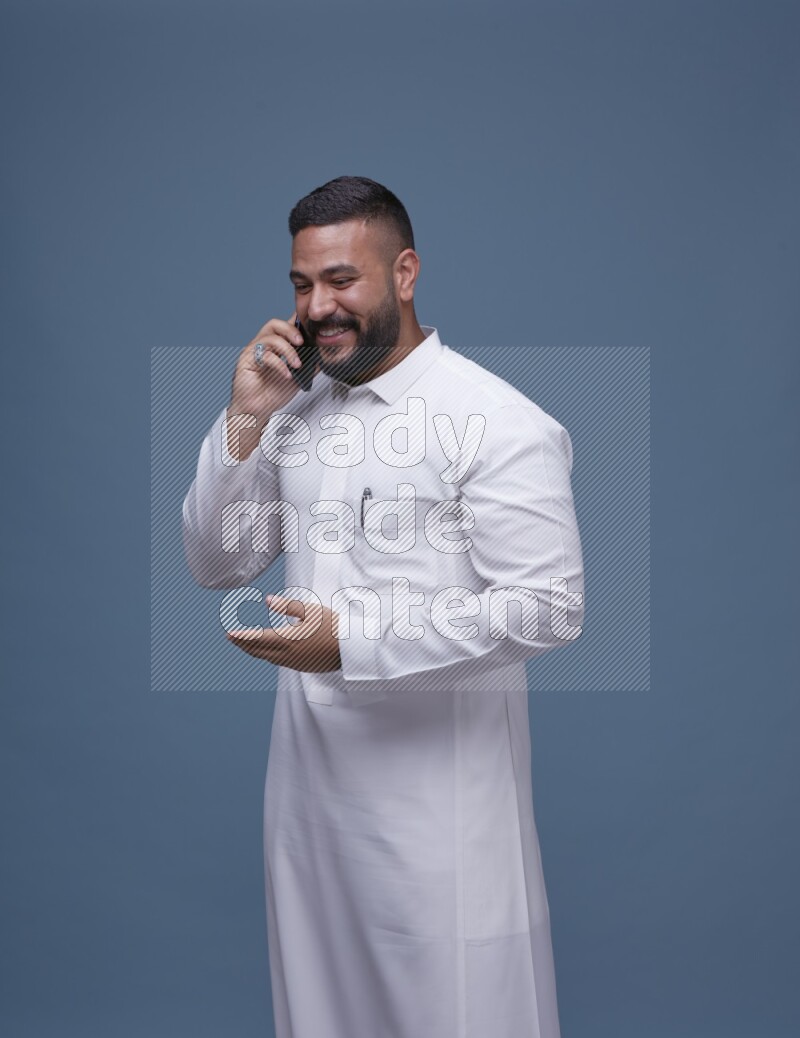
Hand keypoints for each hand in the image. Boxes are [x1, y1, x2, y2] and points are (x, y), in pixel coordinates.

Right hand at [226, 314, 315, 460]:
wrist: (255, 411)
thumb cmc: (272, 393)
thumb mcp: (298, 378)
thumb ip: (309, 366)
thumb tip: (324, 357)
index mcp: (275, 346)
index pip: (286, 325)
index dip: (297, 321)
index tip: (312, 329)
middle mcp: (263, 345)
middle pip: (275, 324)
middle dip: (291, 330)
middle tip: (302, 342)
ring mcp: (254, 351)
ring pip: (270, 338)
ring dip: (287, 350)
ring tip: (297, 365)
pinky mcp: (246, 361)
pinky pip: (264, 355)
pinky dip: (279, 364)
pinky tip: (287, 375)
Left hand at [226, 593, 341, 672]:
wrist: (351, 647)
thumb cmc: (332, 626)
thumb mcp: (310, 610)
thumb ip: (287, 606)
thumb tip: (268, 600)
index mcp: (288, 639)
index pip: (258, 638)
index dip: (242, 636)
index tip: (229, 634)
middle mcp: (288, 654)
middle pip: (259, 651)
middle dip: (244, 645)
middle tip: (233, 639)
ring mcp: (295, 662)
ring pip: (268, 658)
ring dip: (255, 651)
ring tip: (247, 645)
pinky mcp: (303, 667)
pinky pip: (280, 662)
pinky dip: (269, 656)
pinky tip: (270, 652)